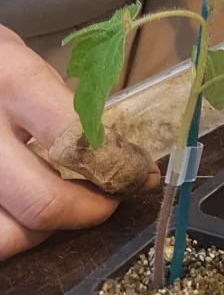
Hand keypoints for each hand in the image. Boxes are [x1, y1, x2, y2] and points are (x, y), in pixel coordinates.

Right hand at [0, 26, 150, 259]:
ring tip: (56, 207)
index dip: (118, 167)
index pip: (77, 138)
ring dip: (41, 232)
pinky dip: (10, 233)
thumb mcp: (18, 57)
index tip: (139, 174)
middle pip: (42, 202)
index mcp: (10, 79)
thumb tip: (113, 150)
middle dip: (88, 211)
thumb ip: (60, 101)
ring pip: (7, 236)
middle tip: (106, 201)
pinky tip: (19, 212)